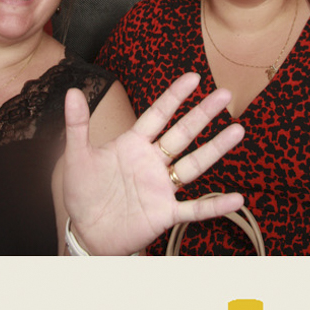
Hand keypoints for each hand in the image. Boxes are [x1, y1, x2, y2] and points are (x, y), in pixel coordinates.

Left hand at [62, 73, 244, 255]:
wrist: (86, 232)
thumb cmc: (83, 192)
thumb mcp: (76, 157)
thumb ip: (77, 125)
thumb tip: (72, 91)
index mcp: (133, 144)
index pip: (157, 115)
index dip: (174, 96)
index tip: (193, 78)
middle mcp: (152, 162)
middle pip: (182, 134)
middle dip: (202, 114)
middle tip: (225, 94)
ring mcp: (161, 188)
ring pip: (193, 165)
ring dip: (215, 149)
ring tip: (238, 130)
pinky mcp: (165, 214)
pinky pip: (194, 210)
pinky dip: (214, 206)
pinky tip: (236, 199)